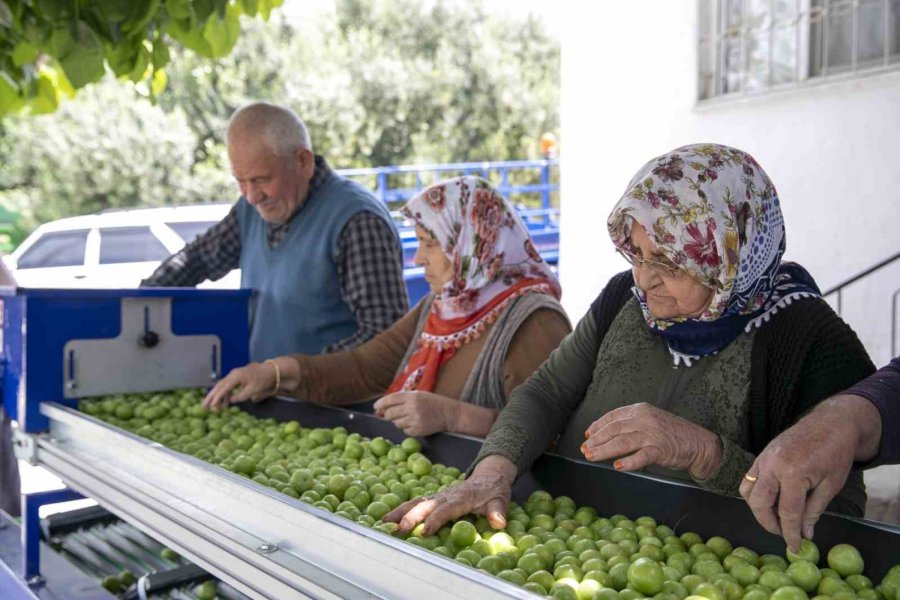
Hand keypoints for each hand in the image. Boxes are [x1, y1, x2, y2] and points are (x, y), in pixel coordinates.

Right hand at [203, 362, 276, 409]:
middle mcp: (232, 374)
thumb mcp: (252, 390)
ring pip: (222, 387)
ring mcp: (234, 375)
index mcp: (236, 376)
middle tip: (203, 406)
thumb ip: (240, 396)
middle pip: (219, 386)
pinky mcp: (237, 378)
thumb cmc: (263, 380)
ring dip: (217, 397)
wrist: (271, 370)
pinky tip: (226, 403)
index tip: (211, 406)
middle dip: (211, 397)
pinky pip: (228, 386)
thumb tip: (231, 401)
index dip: (216, 398)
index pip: (223, 388)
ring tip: (213, 408)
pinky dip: (225, 395)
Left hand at [373, 391, 460, 436]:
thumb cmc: (433, 402)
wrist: (449, 414)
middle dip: (389, 414)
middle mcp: (411, 408)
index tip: (376, 407)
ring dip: (399, 421)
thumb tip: (384, 407)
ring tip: (410, 417)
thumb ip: (402, 399)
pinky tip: (416, 423)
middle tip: (394, 414)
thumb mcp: (419, 395)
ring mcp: (414, 420)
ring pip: (396, 423)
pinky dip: (407, 428)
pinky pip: (404, 430)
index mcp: (411, 396)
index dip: (381, 403)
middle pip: (390, 414)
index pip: (390, 399)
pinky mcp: (417, 430)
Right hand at [383, 455, 515, 534]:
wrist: (489, 476)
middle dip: (410, 517)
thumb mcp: (500, 499)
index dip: (435, 520)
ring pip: (416, 502)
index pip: (446, 509)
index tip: (424, 532)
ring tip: (383, 523)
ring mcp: (438, 496)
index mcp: (461, 497)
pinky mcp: (434, 498)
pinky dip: (401, 510)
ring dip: (399, 512)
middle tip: (396, 530)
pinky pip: (416, 504)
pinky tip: (388, 520)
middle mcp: (446, 495)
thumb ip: (498, 510)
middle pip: (425, 505)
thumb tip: (499, 522)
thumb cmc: (494, 490)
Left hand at [581, 402, 722, 478]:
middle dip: (596, 440)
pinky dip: (629, 462)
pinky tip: (618, 466)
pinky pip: (641, 456)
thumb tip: (604, 434)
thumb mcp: (650, 420)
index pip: (613, 416)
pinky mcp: (661, 449)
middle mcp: (644, 419)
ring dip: (604, 450)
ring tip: (592, 456)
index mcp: (640, 409)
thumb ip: (631, 424)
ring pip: (622, 442)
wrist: (699, 443)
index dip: (598, 425)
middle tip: (584, 449)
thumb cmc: (671, 433)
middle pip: (614, 429)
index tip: (587, 435)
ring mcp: (652, 434)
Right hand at [739, 395, 881, 551]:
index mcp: (793, 473)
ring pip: (748, 491)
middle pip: (759, 503)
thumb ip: (814, 509)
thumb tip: (805, 532)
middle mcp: (772, 465)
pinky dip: (756, 493)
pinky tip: (772, 500)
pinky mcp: (760, 455)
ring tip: (776, 517)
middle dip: (769, 523)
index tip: (795, 547)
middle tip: (784, 533)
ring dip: (759, 508)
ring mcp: (763, 458)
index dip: (790, 533)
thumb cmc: (835, 453)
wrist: (830, 422)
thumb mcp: (830, 485)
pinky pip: (750, 478)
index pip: (787, 512)